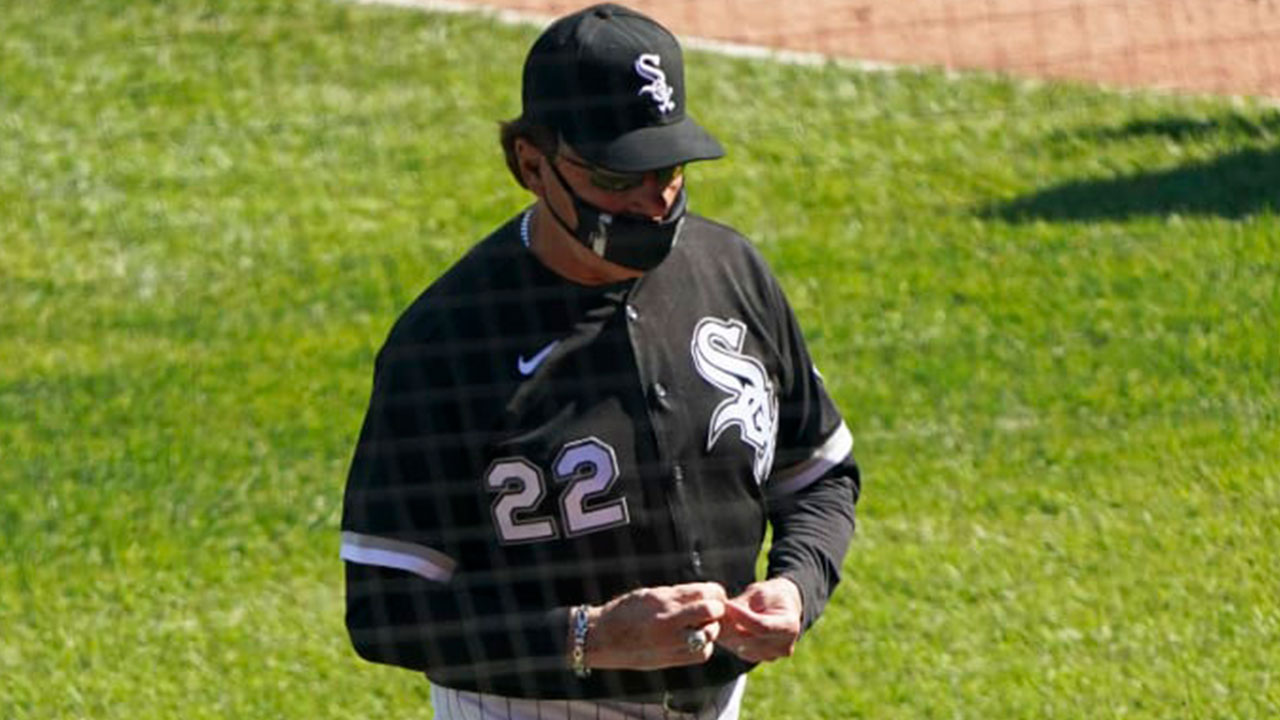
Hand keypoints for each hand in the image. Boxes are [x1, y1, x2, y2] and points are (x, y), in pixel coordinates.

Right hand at [584, 582, 726, 669]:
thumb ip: (678, 595)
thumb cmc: (624, 612)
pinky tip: (692, 641)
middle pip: (712, 611)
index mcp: (663, 599)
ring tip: (699, 626)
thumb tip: (706, 595)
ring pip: (710, 634)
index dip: (715, 593)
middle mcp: (668, 620)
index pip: (706, 592)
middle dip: (716, 609)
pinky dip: (703, 646)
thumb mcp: (650, 594)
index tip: (713, 596)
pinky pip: (701, 654)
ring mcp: (670, 642)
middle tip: (711, 611)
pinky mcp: (670, 660)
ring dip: (710, 628)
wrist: (600, 639)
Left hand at [717, 577, 802, 662]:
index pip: (762, 627)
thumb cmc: (770, 596)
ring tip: (724, 616)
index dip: (742, 617)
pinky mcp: (759, 659)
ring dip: (727, 632)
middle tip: (718, 610)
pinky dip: (729, 639)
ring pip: (739, 646)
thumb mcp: (760, 592)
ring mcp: (771, 656)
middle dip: (730, 624)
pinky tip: (729, 626)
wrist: (783, 609)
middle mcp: (783, 647)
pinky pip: (738, 650)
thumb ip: (743, 603)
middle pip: (748, 640)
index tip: (728, 604)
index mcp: (789, 626)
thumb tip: (722, 611)